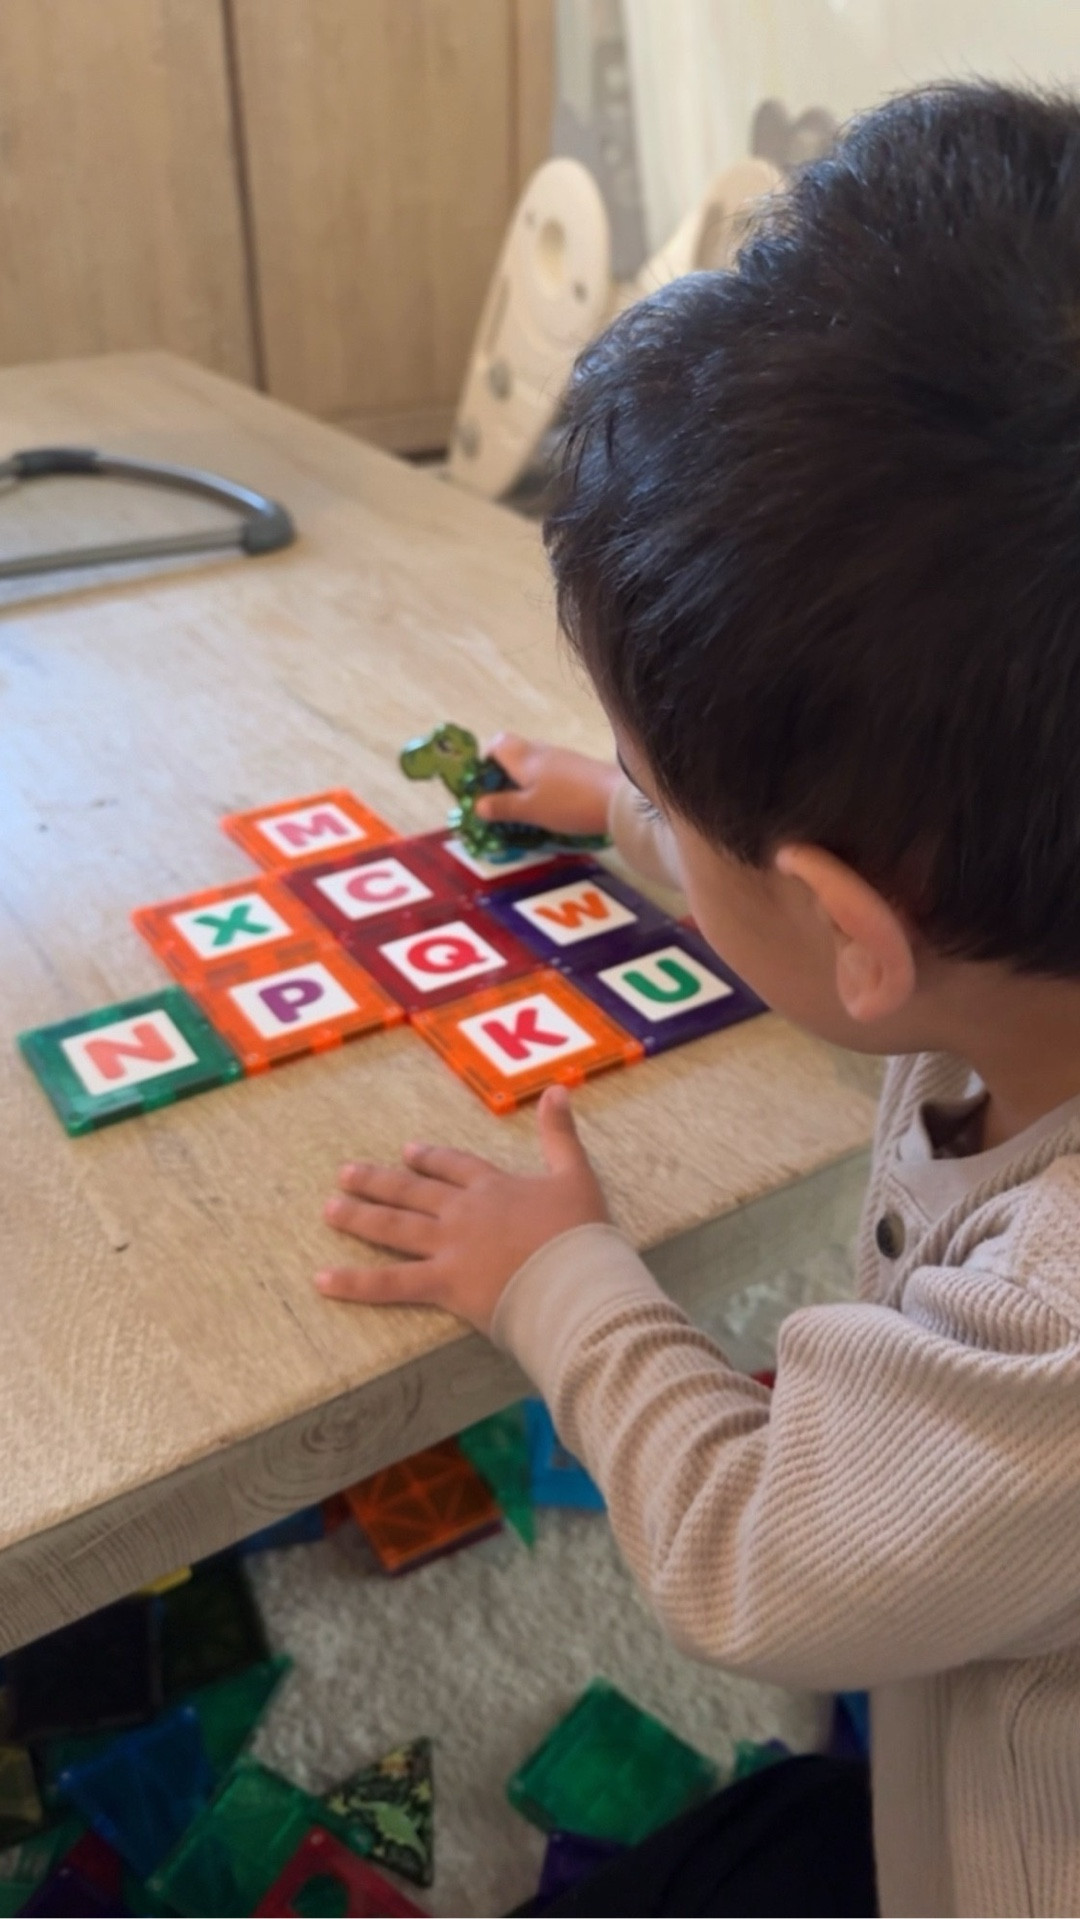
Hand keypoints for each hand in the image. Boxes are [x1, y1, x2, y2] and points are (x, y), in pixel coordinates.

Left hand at [315, 1086, 608, 1334]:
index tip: (408, 1152)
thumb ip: (561, 1134)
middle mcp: (464, 1211)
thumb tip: (558, 1088)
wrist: (577, 1281)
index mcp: (494, 1187)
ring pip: (394, 1227)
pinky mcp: (444, 1284)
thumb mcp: (577, 1175)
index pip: (454, 1166)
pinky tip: (323, 1281)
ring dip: (359, 1217)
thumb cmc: (582, 1234)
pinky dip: (355, 1283)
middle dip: (378, 1182)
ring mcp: (449, 1246)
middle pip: (413, 1191)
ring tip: (328, 1209)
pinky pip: (391, 1283)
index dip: (430, 1159)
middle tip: (346, 1174)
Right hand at [476, 732, 619, 837]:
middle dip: (503, 773)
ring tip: (524, 807)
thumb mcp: (530, 810)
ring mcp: (562, 758)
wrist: (618, 798)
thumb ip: (503, 807)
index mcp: (523, 758)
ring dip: (524, 780)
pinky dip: (543, 784)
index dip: (485, 759)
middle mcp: (541, 751)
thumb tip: (477, 804)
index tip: (483, 784)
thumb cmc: (567, 803)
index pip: (496, 743)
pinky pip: (551, 771)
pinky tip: (550, 804)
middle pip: (514, 751)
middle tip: (501, 800)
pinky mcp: (578, 768)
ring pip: (534, 762)